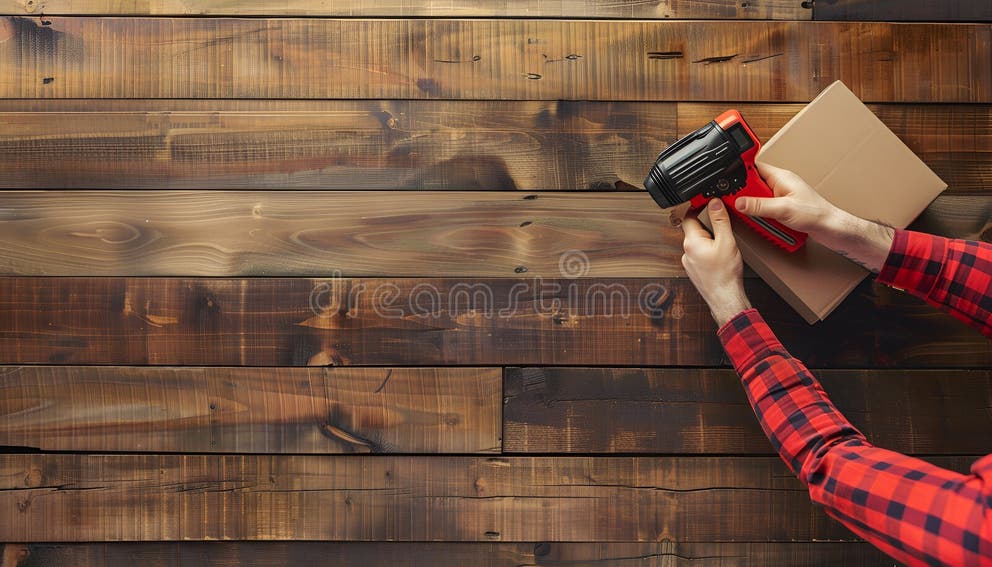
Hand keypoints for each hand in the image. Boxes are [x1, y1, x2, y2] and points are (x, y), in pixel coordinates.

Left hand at [681, 199, 751, 326]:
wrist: (725, 298)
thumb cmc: (725, 275)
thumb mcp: (727, 241)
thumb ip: (720, 220)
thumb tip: (715, 203)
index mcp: (691, 242)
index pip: (688, 217)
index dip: (697, 208)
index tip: (705, 204)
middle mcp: (686, 252)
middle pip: (693, 230)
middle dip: (706, 226)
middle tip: (721, 228)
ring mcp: (689, 263)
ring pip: (697, 244)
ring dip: (708, 241)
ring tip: (722, 246)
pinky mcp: (694, 271)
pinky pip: (699, 255)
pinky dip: (708, 253)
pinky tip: (719, 258)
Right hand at [736, 163, 841, 235]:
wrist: (831, 228)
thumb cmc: (816, 214)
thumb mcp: (783, 209)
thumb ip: (758, 205)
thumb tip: (739, 202)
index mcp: (780, 177)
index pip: (753, 167)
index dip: (739, 173)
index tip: (728, 183)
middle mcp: (779, 185)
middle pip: (752, 186)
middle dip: (746, 198)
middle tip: (743, 207)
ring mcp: (780, 197)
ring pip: (756, 200)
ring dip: (755, 210)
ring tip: (760, 218)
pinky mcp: (782, 208)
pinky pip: (764, 210)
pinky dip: (762, 218)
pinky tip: (767, 224)